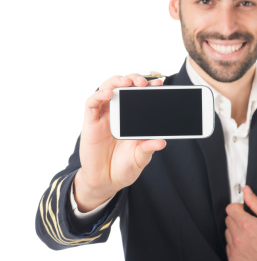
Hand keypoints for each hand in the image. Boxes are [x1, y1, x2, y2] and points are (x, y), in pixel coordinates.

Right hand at [74, 74, 166, 211]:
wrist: (106, 182)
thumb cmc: (124, 167)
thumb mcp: (140, 158)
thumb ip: (148, 148)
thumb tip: (162, 142)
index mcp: (133, 118)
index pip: (140, 96)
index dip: (148, 87)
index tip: (159, 84)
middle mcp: (119, 113)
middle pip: (124, 87)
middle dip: (134, 79)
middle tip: (143, 82)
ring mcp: (104, 116)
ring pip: (107, 88)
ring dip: (117, 81)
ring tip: (127, 82)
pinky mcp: (91, 123)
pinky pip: (92, 103)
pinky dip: (99, 95)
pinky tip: (109, 93)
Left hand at [225, 185, 256, 260]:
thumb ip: (256, 203)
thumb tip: (247, 191)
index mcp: (247, 225)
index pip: (230, 208)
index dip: (238, 208)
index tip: (244, 211)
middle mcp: (238, 238)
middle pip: (228, 220)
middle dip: (238, 219)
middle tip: (250, 224)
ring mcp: (235, 250)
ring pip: (227, 233)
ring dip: (236, 232)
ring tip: (250, 236)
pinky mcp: (233, 260)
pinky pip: (228, 246)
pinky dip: (235, 245)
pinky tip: (248, 246)